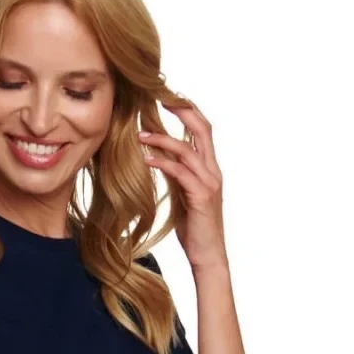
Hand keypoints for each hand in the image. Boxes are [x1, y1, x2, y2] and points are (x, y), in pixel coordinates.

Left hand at [137, 100, 228, 271]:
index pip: (202, 129)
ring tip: (140, 135)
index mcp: (210, 168)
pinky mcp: (200, 196)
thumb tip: (159, 158)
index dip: (188, 110)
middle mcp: (213, 171)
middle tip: (158, 98)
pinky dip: (162, 162)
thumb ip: (176, 175)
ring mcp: (209, 183)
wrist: (208, 256)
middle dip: (182, 109)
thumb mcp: (183, 196)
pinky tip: (146, 159)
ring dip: (162, 138)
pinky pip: (180, 172)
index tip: (167, 97)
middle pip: (202, 128)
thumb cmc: (195, 229)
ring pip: (187, 148)